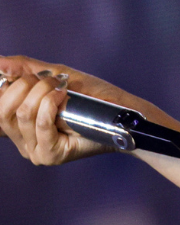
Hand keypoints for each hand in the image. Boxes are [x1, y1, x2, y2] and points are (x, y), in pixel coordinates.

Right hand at [0, 55, 145, 164]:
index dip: (11, 84)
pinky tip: (63, 97)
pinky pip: (40, 124)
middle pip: (4, 109)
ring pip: (22, 114)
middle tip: (53, 81)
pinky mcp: (49, 155)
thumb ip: (24, 69)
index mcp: (18, 123)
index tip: (34, 76)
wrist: (122, 112)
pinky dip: (51, 105)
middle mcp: (21, 139)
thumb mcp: (56, 75)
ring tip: (63, 88)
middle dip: (28, 85)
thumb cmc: (91, 95)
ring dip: (45, 92)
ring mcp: (34, 150)